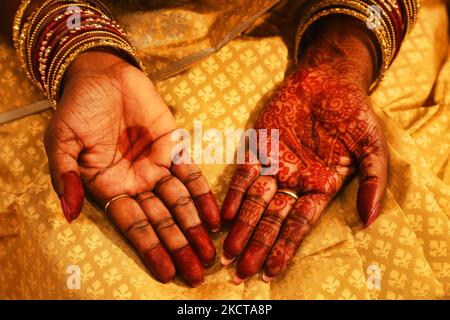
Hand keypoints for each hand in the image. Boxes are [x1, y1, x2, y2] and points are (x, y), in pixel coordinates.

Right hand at [44, 51, 220, 285]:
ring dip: (195, 227)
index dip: (150, 248)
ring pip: (180, 203)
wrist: (102, 75)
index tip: (167, 272)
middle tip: (197, 273)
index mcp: (109, 187)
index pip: (133, 225)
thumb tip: (69, 214)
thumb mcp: (60, 142)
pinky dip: (204, 196)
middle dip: (179, 246)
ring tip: (210, 252)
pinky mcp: (174, 147)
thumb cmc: (77, 108)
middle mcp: (136, 183)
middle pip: (161, 221)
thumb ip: (66, 178)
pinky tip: (216, 217)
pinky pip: (192, 175)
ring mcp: (157, 167)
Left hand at [220, 16, 387, 281]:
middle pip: (273, 220)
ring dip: (243, 227)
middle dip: (258, 245)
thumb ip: (373, 181)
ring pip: (254, 202)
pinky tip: (226, 215)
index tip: (272, 270)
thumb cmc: (352, 112)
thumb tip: (371, 219)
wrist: (327, 79)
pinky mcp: (257, 148)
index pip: (300, 224)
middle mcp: (294, 182)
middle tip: (242, 272)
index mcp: (321, 187)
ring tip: (230, 252)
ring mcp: (274, 166)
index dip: (285, 246)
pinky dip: (234, 194)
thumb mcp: (372, 146)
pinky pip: (243, 175)